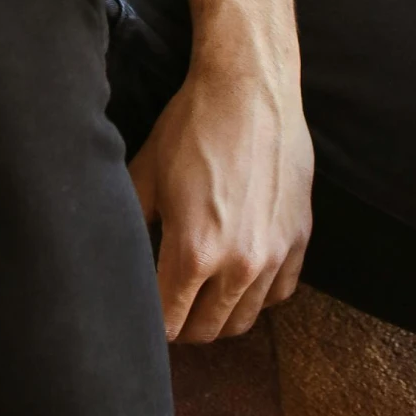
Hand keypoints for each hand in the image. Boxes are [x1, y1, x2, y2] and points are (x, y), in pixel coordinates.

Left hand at [130, 17, 313, 341]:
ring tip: (205, 293)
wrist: (249, 86)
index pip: (170, 322)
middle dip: (185, 323)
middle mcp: (239, 263)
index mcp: (194, 251)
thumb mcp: (146, 171)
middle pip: (209, 330)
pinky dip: (261, 292)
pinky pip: (281, 292)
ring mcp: (275, 253)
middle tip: (172, 304)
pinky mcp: (300, 237)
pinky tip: (243, 273)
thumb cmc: (192, 124)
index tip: (146, 311)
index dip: (153, 322)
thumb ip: (131, 223)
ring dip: (222, 313)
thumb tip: (116, 255)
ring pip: (246, 318)